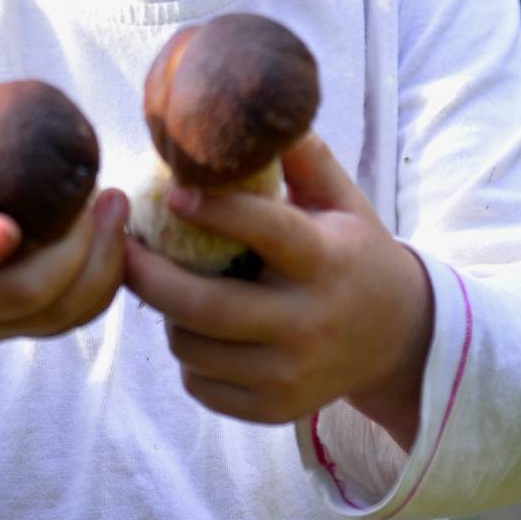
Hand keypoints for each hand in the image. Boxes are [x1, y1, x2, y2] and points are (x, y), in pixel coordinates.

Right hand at [0, 107, 127, 418]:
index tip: (6, 228)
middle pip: (19, 298)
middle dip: (74, 252)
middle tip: (102, 193)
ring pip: (52, 316)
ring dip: (99, 266)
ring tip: (115, 206)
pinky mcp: (4, 330)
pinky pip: (63, 321)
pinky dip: (100, 284)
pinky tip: (112, 234)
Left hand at [123, 131, 433, 449]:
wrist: (399, 341)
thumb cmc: (355, 252)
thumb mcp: (343, 201)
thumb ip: (303, 156)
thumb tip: (256, 110)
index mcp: (324, 261)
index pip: (267, 233)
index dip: (217, 212)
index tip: (173, 193)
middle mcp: (307, 322)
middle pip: (205, 307)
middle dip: (149, 277)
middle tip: (121, 250)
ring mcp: (290, 375)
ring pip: (194, 348)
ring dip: (168, 315)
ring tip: (168, 286)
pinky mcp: (274, 409)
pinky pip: (203, 385)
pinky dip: (189, 357)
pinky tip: (198, 329)